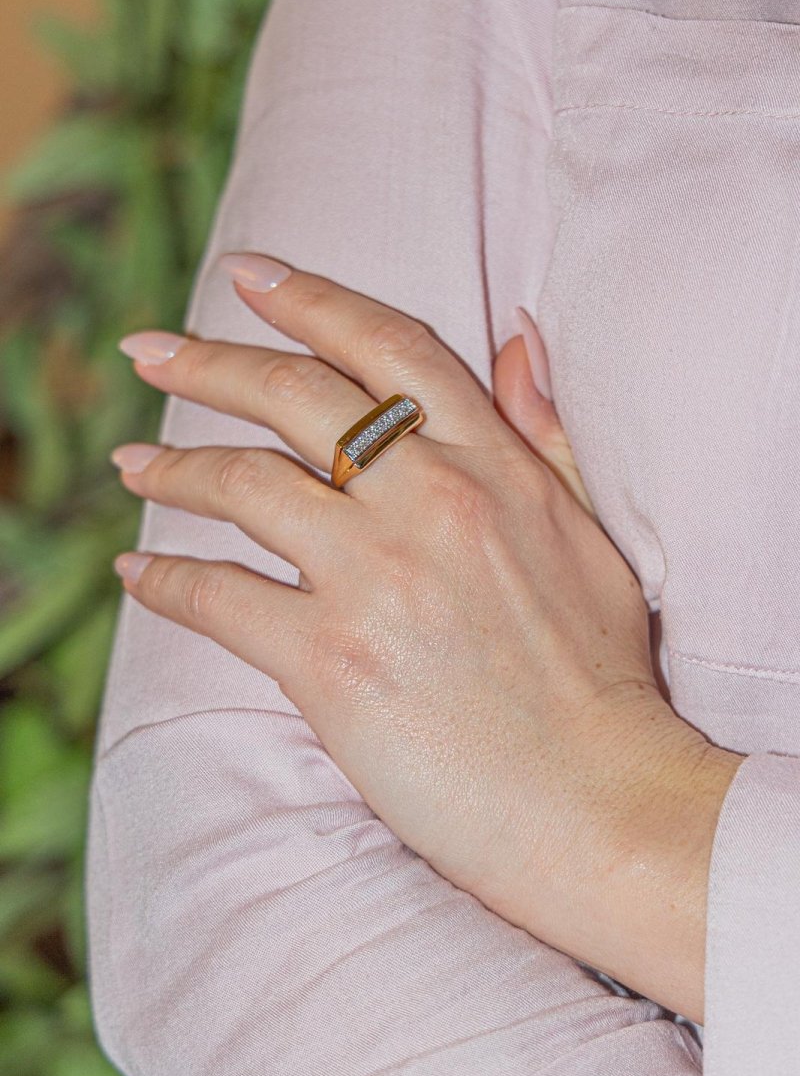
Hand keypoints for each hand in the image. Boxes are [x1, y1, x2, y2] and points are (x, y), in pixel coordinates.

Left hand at [111, 254, 741, 1020]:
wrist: (597, 800)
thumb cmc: (601, 676)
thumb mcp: (593, 534)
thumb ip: (545, 434)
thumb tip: (519, 341)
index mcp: (493, 464)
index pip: (387, 346)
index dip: (309, 298)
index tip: (250, 276)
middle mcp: (428, 500)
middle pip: (292, 395)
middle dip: (207, 361)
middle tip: (147, 349)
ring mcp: (375, 577)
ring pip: (242, 484)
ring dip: (170, 468)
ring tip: (130, 464)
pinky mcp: (330, 660)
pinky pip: (219, 599)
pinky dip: (166, 581)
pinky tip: (136, 571)